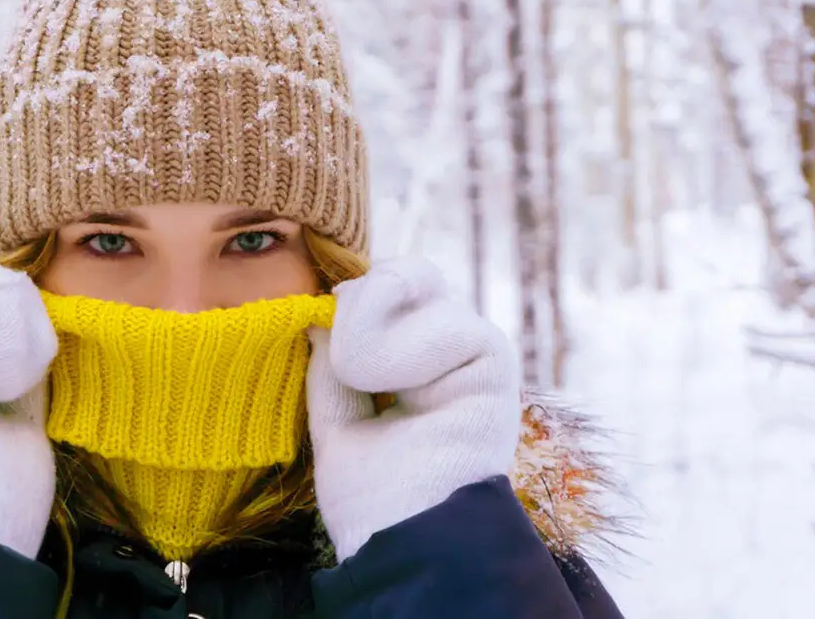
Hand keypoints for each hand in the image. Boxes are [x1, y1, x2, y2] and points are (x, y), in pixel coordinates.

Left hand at [307, 255, 520, 560]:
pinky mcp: (496, 360)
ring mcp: (475, 349)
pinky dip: (404, 352)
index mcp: (417, 360)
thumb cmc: (374, 496)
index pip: (387, 288)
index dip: (352, 299)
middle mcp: (450, 348)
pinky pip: (446, 321)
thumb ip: (331, 367)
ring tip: (367, 384)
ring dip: (370, 332)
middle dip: (361, 300)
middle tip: (343, 353)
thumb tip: (319, 312)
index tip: (322, 328)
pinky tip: (406, 394)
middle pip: (407, 273)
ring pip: (415, 286)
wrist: (406, 540)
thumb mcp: (337, 420)